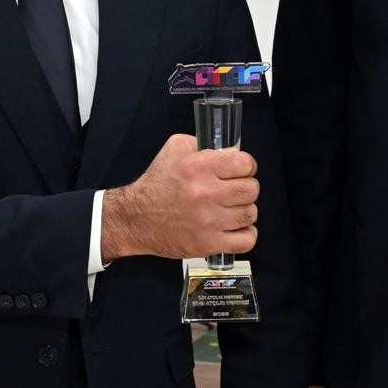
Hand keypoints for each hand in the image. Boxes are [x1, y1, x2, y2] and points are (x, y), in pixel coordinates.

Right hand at [101, 135, 258, 260]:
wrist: (136, 218)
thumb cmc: (156, 185)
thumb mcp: (174, 149)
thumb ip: (202, 144)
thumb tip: (229, 150)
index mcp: (198, 167)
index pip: (245, 163)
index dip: (245, 166)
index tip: (239, 170)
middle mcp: (205, 193)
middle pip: (251, 189)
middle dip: (246, 187)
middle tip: (235, 189)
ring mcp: (208, 221)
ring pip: (250, 214)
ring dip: (244, 210)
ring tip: (231, 209)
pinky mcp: (208, 244)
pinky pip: (246, 240)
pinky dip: (245, 234)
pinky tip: (234, 228)